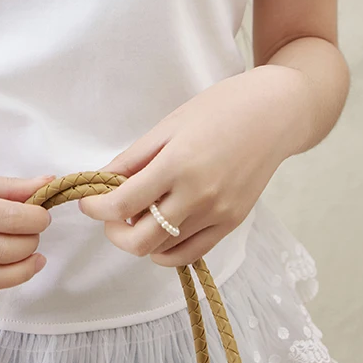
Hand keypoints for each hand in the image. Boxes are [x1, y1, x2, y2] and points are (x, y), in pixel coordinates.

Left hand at [77, 65, 307, 266]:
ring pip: (164, 249)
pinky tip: (160, 231)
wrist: (274, 114)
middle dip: (115, 232)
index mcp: (178, 164)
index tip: (87, 201)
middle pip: (140, 240)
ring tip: (138, 214)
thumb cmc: (219, 108)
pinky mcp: (233, 223)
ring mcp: (219, 214)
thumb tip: (102, 181)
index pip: (123, 204)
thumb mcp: (169, 125)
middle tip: (110, 213)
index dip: (96, 208)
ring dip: (141, 239)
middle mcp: (199, 196)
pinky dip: (168, 250)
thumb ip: (133, 158)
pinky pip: (191, 253)